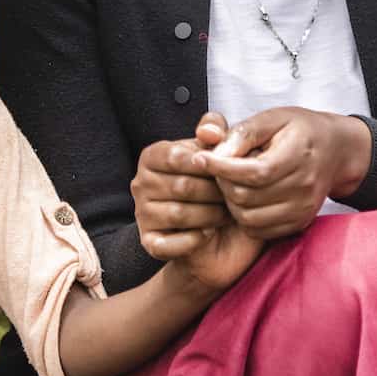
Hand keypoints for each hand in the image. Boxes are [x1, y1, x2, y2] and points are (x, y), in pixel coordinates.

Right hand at [131, 128, 231, 256]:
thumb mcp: (217, 151)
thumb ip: (215, 131)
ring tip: (227, 213)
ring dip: (210, 215)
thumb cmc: (214, 183)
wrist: (215, 233)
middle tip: (235, 197)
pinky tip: (209, 233)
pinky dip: (193, 239)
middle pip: (181, 186)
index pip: (175, 156)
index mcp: (153, 157)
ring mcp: (142, 214)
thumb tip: (210, 133)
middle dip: (214, 192)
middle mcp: (141, 184)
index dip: (204, 163)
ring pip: (179, 214)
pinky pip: (168, 244)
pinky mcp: (149, 242)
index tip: (225, 170)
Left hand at [200, 106, 372, 239]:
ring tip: (230, 182)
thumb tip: (215, 151)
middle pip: (247, 197)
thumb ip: (243, 132)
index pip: (253, 172)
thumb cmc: (301, 130)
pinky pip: (260, 230)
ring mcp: (303, 208)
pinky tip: (244, 197)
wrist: (336, 151)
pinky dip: (244, 217)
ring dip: (231, 202)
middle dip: (223, 183)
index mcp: (298, 154)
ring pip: (249, 218)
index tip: (201, 158)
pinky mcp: (299, 222)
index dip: (221, 168)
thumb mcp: (273, 118)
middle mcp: (304, 186)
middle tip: (217, 169)